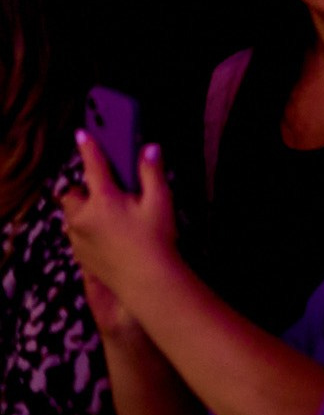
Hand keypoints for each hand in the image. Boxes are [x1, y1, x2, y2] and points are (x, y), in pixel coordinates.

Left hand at [60, 132, 180, 307]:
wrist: (147, 280)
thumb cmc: (156, 240)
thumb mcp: (160, 201)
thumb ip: (152, 172)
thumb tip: (149, 148)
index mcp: (103, 200)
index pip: (93, 166)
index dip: (89, 147)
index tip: (83, 134)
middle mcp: (83, 218)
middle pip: (72, 194)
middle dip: (84, 189)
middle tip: (107, 190)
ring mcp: (79, 238)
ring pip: (73, 216)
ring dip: (84, 210)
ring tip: (109, 213)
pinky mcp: (80, 255)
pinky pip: (77, 235)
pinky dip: (87, 229)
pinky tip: (109, 234)